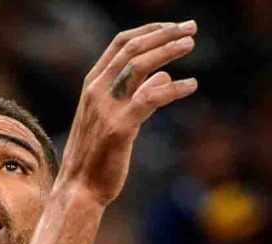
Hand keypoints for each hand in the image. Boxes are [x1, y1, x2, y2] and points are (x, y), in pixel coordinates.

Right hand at [57, 21, 198, 205]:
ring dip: (168, 50)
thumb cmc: (96, 157)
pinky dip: (174, 88)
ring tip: (190, 44)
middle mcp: (97, 91)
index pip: (121, 44)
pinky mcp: (120, 127)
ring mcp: (107, 108)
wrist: (79, 189)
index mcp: (93, 85)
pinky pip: (151, 98)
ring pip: (140, 66)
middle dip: (164, 33)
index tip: (172, 27)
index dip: (149, 30)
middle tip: (191, 28)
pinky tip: (191, 85)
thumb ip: (135, 95)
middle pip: (133, 48)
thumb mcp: (113, 119)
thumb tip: (163, 76)